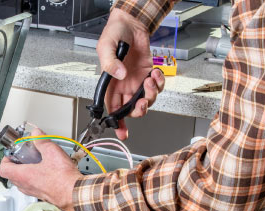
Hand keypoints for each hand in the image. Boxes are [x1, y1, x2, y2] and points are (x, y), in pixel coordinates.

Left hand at [0, 130, 81, 210]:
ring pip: (22, 181)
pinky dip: (35, 177)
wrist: (74, 194)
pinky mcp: (42, 194)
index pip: (3, 169)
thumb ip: (41, 140)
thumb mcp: (51, 152)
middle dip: (16, 163)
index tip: (12, 153)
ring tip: (36, 161)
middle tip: (24, 155)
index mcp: (23, 176)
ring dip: (25, 171)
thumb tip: (36, 133)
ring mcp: (32, 191)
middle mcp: (25, 186)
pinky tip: (46, 169)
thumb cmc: (63, 179)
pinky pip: (32, 185)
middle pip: (12, 174)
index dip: (5, 159)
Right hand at [97, 9, 165, 139]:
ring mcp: (137, 82)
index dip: (117, 122)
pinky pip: (157, 87)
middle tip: (142, 101)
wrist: (131, 24)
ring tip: (149, 79)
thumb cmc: (115, 34)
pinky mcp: (149, 74)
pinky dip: (159, 82)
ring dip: (151, 94)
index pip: (112, 109)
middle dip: (139, 109)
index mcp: (110, 85)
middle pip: (132, 109)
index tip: (122, 132)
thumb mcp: (105, 47)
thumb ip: (109, 63)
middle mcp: (124, 86)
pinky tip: (155, 72)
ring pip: (147, 100)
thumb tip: (120, 76)